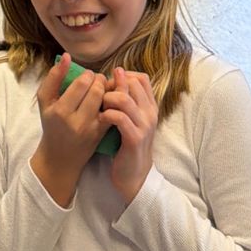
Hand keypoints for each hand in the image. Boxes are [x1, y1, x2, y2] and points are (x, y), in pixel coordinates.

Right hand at [30, 51, 110, 206]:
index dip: (88, 75)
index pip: (82, 83)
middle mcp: (76, 121)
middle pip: (96, 90)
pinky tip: (109, 100)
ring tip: (102, 89)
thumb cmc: (51, 124)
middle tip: (96, 80)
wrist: (60, 157)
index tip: (87, 76)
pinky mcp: (101, 134)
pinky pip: (113, 111)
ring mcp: (91, 129)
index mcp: (60, 111)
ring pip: (106, 100)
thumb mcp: (45, 101)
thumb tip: (67, 56)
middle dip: (99, 80)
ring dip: (107, 90)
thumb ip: (53, 77)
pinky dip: (113, 102)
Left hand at [101, 66, 158, 203]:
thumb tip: (115, 76)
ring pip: (124, 99)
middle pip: (132, 84)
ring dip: (107, 99)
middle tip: (102, 95)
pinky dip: (107, 114)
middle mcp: (150, 113)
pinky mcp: (134, 138)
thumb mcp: (131, 119)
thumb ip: (126, 100)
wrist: (135, 175)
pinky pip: (119, 117)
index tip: (111, 84)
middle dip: (113, 85)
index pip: (142, 78)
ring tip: (100, 107)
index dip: (124, 76)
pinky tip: (101, 119)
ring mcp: (144, 126)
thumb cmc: (128, 143)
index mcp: (151, 106)